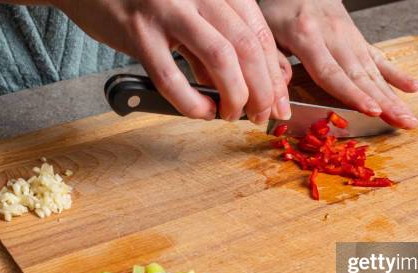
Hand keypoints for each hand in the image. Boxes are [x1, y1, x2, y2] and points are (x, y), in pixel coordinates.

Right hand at [55, 0, 291, 123]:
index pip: (260, 34)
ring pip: (219, 59)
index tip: (280, 103)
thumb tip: (263, 81)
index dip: (275, 75)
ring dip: (234, 96)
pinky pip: (173, 78)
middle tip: (261, 116)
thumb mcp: (194, 15)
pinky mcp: (138, 32)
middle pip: (247, 47)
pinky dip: (192, 102)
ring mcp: (168, 9)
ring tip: (232, 116)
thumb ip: (224, 42)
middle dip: (262, 91)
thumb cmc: (147, 3)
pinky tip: (200, 112)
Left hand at [259, 0, 417, 128]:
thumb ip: (274, 64)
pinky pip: (379, 58)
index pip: (332, 73)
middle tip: (405, 123)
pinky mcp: (358, 39)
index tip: (373, 111)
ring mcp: (350, 38)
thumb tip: (279, 100)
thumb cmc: (279, 9)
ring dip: (394, 97)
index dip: (353, 95)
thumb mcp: (266, 32)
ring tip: (410, 118)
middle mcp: (335, 37)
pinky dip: (395, 75)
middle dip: (385, 103)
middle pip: (362, 76)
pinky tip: (412, 88)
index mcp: (307, 36)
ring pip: (374, 72)